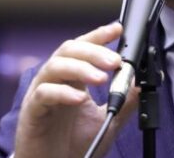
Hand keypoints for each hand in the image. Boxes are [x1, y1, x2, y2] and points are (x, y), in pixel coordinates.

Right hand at [13, 22, 139, 157]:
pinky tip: (80, 98)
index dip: (99, 35)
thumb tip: (140, 83)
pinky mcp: (32, 111)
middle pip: (70, 50)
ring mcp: (41, 93)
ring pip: (55, 66)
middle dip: (94, 51)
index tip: (118, 29)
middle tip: (115, 61)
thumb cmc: (74, 144)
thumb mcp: (106, 119)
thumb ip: (122, 101)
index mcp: (73, 78)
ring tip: (101, 78)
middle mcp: (56, 80)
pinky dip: (63, 93)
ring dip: (81, 68)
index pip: (84, 48)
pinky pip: (44, 94)